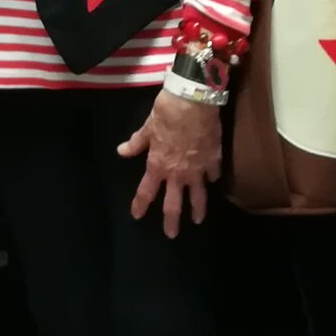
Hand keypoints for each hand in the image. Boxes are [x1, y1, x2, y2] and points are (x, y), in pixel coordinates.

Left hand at [118, 90, 221, 237]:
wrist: (193, 101)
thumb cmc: (167, 112)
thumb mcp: (147, 127)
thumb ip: (137, 143)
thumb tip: (121, 152)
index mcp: (158, 165)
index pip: (146, 191)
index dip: (140, 204)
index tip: (137, 215)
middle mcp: (177, 173)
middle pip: (173, 204)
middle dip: (171, 221)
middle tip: (171, 234)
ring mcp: (197, 169)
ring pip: (198, 196)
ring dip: (197, 209)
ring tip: (198, 220)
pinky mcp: (214, 160)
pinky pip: (213, 174)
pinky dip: (212, 178)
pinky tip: (213, 181)